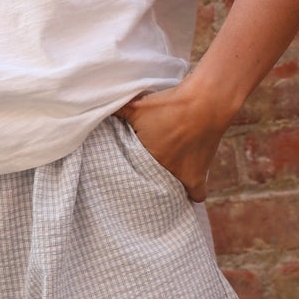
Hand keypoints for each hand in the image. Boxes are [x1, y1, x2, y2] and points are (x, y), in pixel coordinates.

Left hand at [115, 84, 225, 201]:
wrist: (204, 103)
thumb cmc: (170, 105)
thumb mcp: (137, 106)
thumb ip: (117, 111)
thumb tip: (95, 105)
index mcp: (143, 158)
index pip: (127, 177)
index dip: (126, 176)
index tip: (126, 173)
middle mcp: (160, 171)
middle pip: (148, 186)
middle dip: (145, 183)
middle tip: (145, 176)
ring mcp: (179, 176)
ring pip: (169, 193)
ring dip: (167, 188)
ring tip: (164, 183)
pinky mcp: (198, 176)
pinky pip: (197, 195)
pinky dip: (194, 194)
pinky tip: (190, 194)